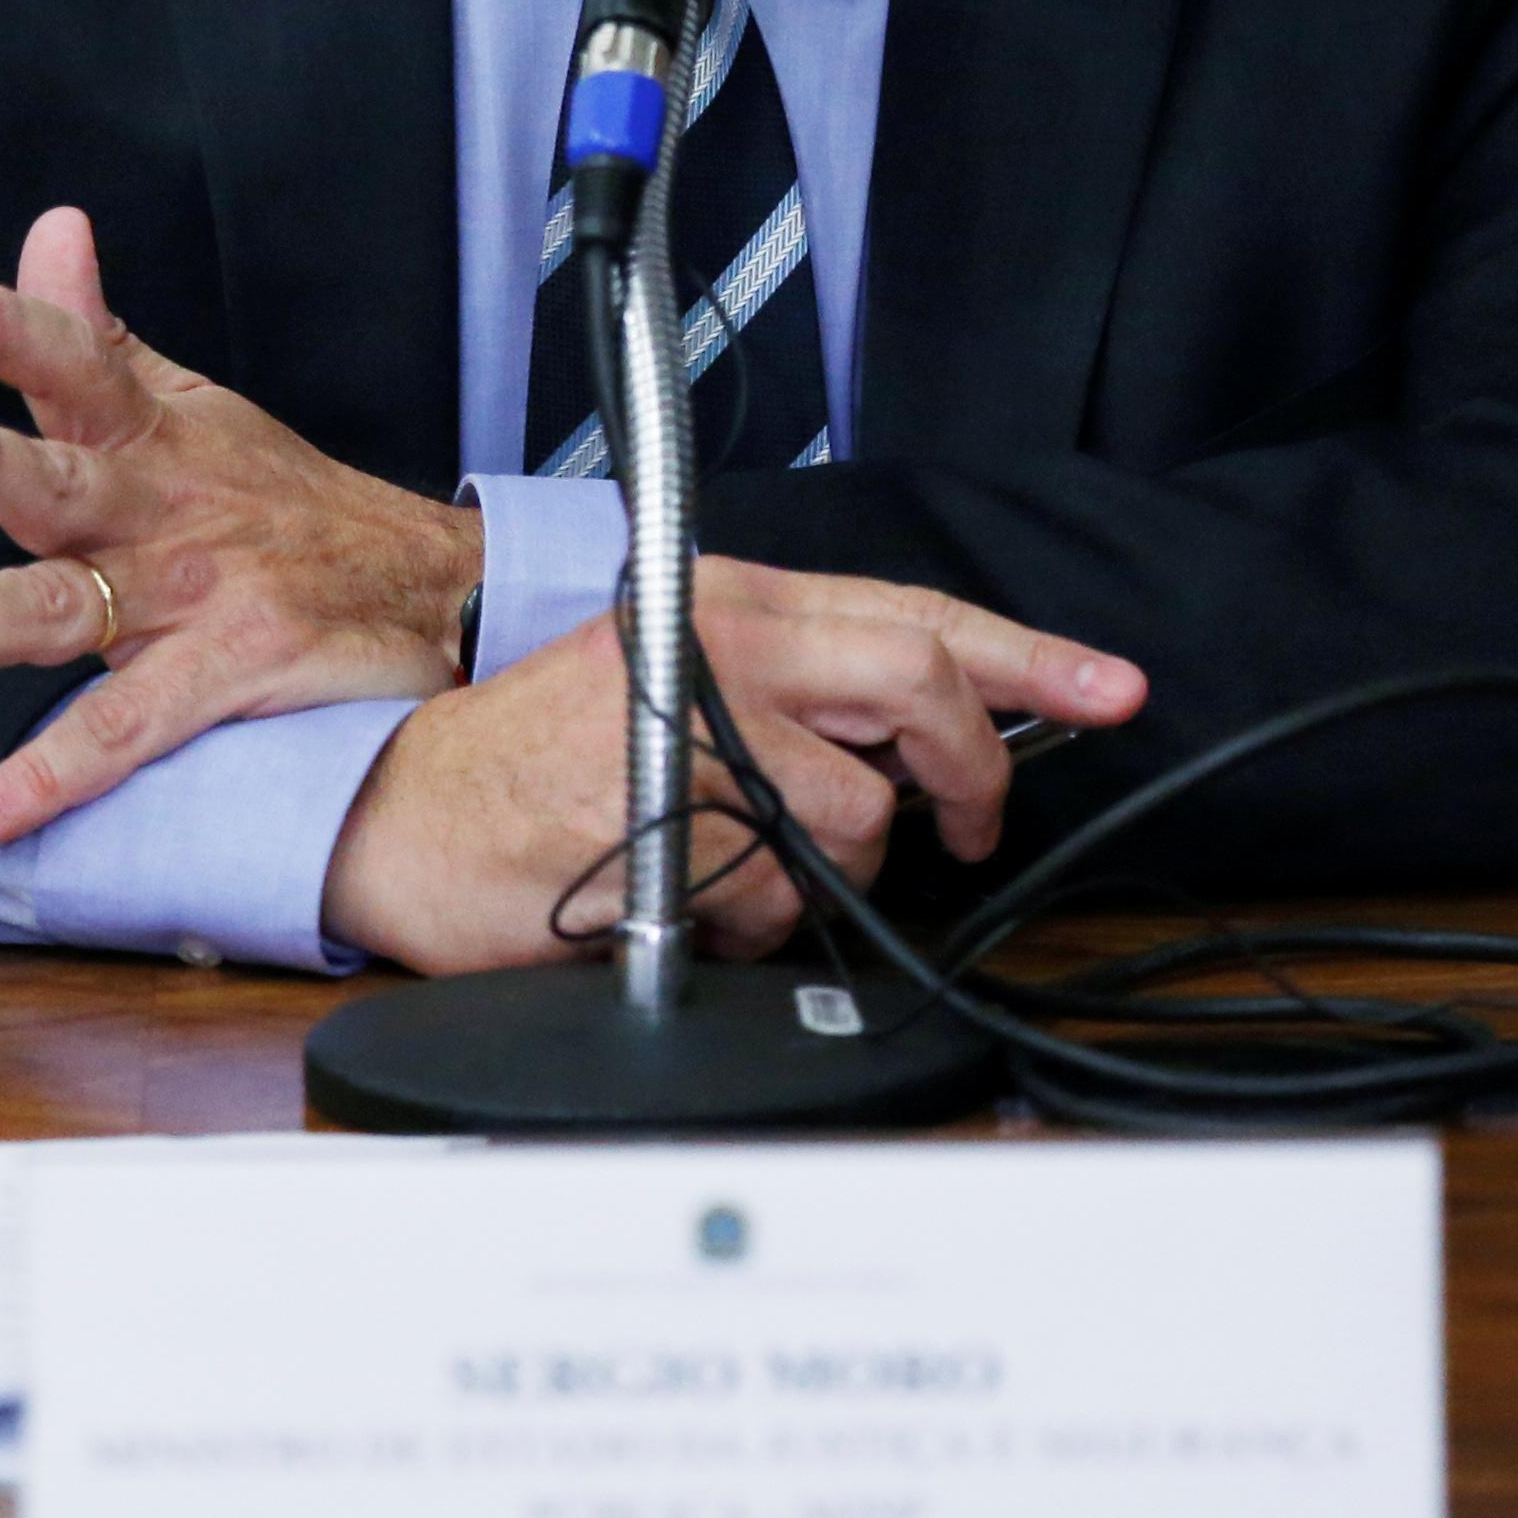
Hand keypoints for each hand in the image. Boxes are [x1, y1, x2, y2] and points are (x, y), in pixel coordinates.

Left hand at [0, 205, 483, 847]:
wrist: (434, 590)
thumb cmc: (284, 500)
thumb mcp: (195, 401)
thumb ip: (100, 328)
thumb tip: (51, 225)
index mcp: (152, 436)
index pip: (76, 365)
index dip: (14, 327)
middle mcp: (161, 511)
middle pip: (60, 481)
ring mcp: (192, 600)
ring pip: (62, 608)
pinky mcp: (224, 680)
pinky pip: (119, 733)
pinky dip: (45, 777)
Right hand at [317, 555, 1150, 975]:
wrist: (405, 811)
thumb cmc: (538, 753)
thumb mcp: (672, 673)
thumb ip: (800, 688)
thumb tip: (933, 739)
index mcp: (729, 600)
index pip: (914, 612)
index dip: (1031, 656)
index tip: (1112, 687)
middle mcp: (715, 647)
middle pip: (917, 688)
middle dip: (969, 771)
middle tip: (966, 825)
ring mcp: (688, 733)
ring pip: (857, 816)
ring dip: (830, 871)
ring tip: (748, 866)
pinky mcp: (662, 822)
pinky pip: (772, 893)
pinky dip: (748, 917)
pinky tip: (685, 895)